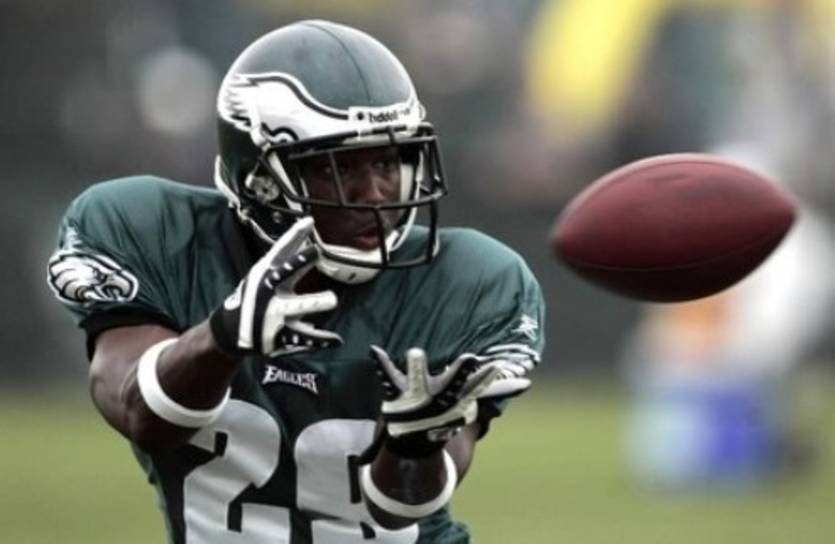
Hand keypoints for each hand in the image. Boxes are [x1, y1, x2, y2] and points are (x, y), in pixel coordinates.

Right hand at [210, 217, 341, 356]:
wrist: (231, 332)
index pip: (281, 250)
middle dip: (299, 263)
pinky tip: (336, 339)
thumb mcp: (265, 273)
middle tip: (317, 251)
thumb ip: (289, 255)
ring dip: (312, 302)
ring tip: (332, 299)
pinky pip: (303, 338)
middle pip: (285, 274)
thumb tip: (308, 225)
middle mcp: (268, 291)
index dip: (294, 235)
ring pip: (295, 307)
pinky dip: (320, 340)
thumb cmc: (254, 296)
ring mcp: (273, 313)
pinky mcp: (278, 335)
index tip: (309, 221)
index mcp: (265, 274)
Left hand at [368, 346, 501, 456]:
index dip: (485, 377)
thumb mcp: (469, 399)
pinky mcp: (397, 394)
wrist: (415, 442)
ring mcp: (417, 397)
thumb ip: (497, 389)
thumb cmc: (446, 411)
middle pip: (452, 383)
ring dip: (418, 368)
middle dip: (459, 373)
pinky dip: (381, 363)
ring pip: (419, 380)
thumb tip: (527, 384)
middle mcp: (439, 397)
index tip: (495, 366)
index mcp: (457, 397)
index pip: (475, 386)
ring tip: (417, 353)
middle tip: (469, 358)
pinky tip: (375, 350)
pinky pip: (387, 375)